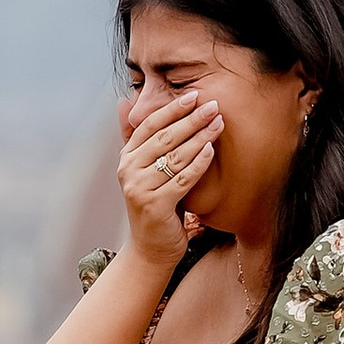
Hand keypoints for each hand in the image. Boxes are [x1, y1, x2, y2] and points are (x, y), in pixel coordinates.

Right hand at [117, 87, 220, 263]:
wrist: (150, 248)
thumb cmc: (154, 205)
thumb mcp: (142, 169)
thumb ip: (136, 138)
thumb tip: (124, 101)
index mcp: (126, 158)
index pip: (149, 125)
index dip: (171, 109)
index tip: (194, 95)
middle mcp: (128, 171)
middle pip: (164, 138)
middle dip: (191, 119)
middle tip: (213, 104)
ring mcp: (140, 189)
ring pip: (175, 156)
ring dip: (199, 137)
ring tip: (218, 123)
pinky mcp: (155, 206)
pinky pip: (182, 179)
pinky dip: (198, 163)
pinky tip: (211, 150)